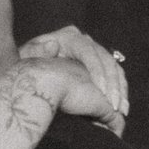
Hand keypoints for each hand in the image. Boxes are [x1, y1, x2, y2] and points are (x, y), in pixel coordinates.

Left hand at [15, 26, 129, 134]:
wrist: (30, 69)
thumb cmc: (26, 66)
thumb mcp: (26, 59)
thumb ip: (36, 53)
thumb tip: (52, 46)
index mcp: (68, 38)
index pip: (88, 52)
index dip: (97, 72)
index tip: (101, 93)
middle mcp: (84, 42)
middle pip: (106, 60)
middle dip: (113, 84)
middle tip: (115, 106)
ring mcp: (92, 52)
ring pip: (114, 67)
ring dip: (120, 90)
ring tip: (122, 110)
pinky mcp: (97, 64)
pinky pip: (114, 75)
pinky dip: (119, 91)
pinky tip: (121, 107)